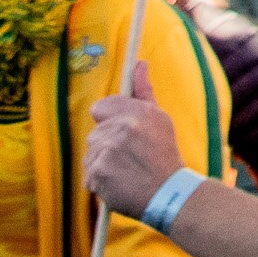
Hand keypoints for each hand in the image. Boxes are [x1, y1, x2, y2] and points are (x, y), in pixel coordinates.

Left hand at [83, 91, 185, 214]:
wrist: (168, 193)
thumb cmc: (164, 154)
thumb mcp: (159, 118)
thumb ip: (144, 91)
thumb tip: (139, 63)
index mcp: (137, 112)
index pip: (100, 107)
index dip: (108, 121)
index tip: (120, 133)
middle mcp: (120, 129)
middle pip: (95, 134)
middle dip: (107, 145)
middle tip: (130, 157)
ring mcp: (107, 152)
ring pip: (91, 154)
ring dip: (103, 163)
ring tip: (125, 171)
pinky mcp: (97, 174)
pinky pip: (89, 175)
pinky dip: (100, 182)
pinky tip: (119, 183)